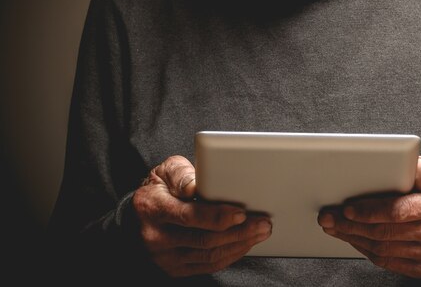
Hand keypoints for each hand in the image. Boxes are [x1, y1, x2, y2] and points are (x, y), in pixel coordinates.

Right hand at [132, 155, 271, 276]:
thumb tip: (195, 186)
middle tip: (263, 223)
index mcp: (153, 208)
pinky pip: (207, 266)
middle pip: (204, 240)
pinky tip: (245, 243)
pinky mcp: (174, 268)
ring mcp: (164, 257)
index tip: (242, 213)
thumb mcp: (166, 170)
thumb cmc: (160, 187)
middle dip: (239, 233)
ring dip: (240, 245)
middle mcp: (155, 237)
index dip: (218, 217)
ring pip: (209, 256)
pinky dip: (230, 255)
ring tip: (261, 232)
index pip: (189, 216)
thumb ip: (182, 174)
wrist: (139, 214)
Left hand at [317, 155, 420, 278]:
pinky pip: (388, 262)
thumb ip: (418, 167)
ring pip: (383, 250)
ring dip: (353, 238)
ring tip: (334, 226)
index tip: (347, 208)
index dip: (369, 211)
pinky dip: (365, 250)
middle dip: (351, 225)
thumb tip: (406, 162)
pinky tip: (353, 238)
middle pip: (385, 233)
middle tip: (328, 217)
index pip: (397, 211)